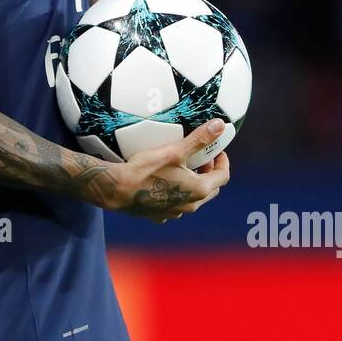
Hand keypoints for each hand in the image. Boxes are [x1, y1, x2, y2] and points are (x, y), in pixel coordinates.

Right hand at [101, 120, 230, 221]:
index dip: (223, 161)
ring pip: (193, 197)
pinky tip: (165, 183)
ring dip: (193, 183)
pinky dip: (177, 193)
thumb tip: (219, 126)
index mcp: (199, 189)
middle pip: (211, 188)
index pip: (223, 176)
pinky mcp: (160, 215)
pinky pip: (175, 204)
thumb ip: (199, 139)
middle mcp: (190, 205)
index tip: (216, 150)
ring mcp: (175, 212)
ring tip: (183, 168)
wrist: (118, 189)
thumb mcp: (174, 150)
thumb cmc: (146, 170)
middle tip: (201, 157)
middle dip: (209, 172)